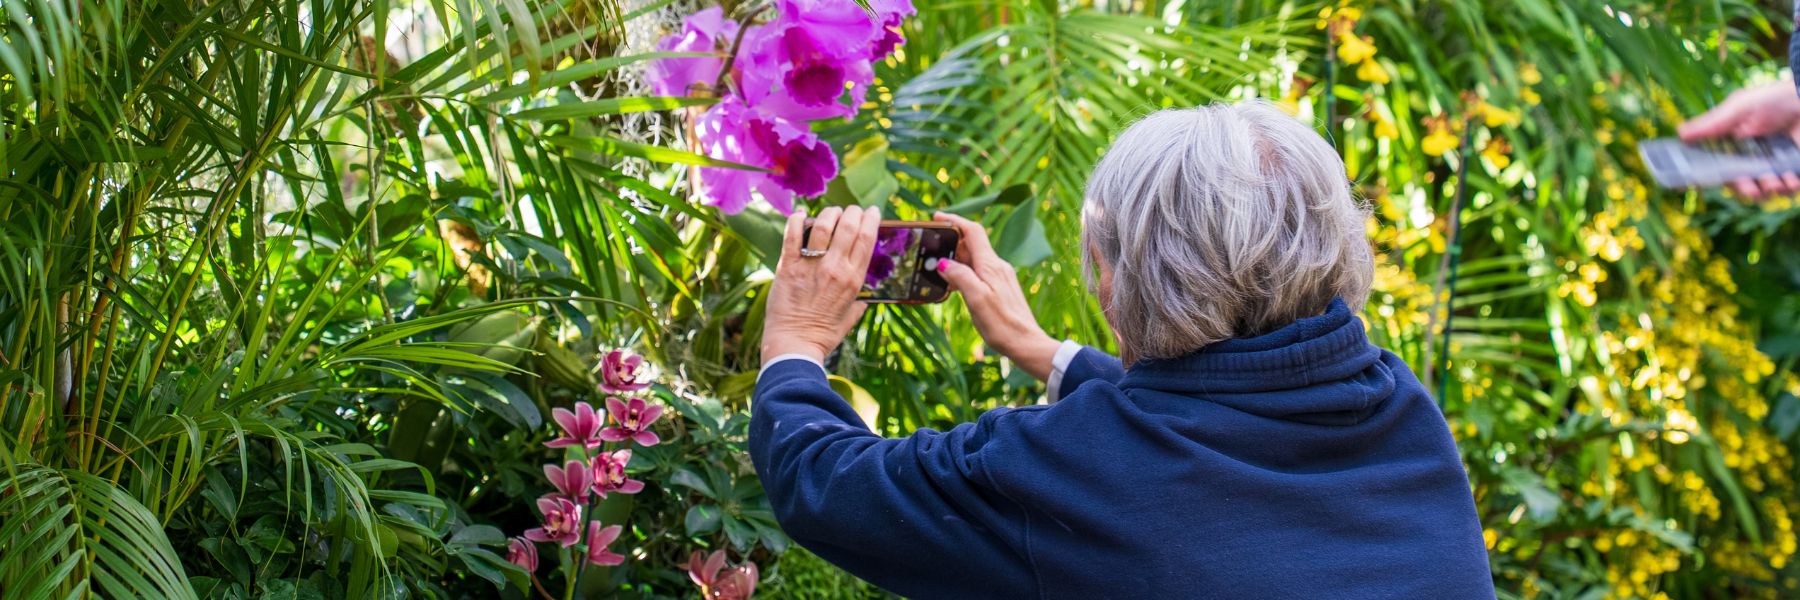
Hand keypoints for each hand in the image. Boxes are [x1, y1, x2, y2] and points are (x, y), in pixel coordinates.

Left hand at [760, 206, 882, 365]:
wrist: (794, 345)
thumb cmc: (821, 336)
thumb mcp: (848, 319)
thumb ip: (857, 306)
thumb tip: (863, 302)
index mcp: (853, 280)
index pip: (867, 239)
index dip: (871, 219)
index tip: (872, 211)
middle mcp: (835, 269)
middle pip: (849, 226)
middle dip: (852, 211)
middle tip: (850, 210)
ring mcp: (811, 266)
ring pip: (824, 225)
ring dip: (828, 213)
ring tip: (830, 212)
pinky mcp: (787, 266)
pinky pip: (793, 235)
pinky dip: (797, 219)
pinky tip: (801, 214)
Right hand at [931, 212, 1062, 380]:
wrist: (1026, 344)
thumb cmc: (1002, 324)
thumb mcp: (976, 299)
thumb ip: (960, 276)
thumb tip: (943, 262)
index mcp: (991, 265)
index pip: (973, 232)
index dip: (955, 221)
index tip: (937, 217)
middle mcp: (997, 267)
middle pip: (972, 244)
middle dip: (951, 243)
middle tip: (930, 249)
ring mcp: (1000, 278)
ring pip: (974, 260)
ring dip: (955, 260)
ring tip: (936, 270)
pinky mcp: (1000, 289)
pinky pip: (978, 273)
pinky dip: (963, 273)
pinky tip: (953, 286)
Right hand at [1677, 79, 1799, 198]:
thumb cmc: (1775, 99)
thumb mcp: (1740, 107)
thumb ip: (1712, 123)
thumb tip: (1679, 133)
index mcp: (1733, 144)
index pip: (1715, 168)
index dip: (1708, 177)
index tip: (1702, 183)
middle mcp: (1751, 157)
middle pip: (1738, 185)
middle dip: (1744, 189)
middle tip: (1750, 188)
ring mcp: (1773, 165)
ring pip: (1763, 192)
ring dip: (1767, 190)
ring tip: (1776, 181)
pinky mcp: (1793, 170)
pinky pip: (1787, 190)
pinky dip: (1788, 188)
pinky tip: (1790, 178)